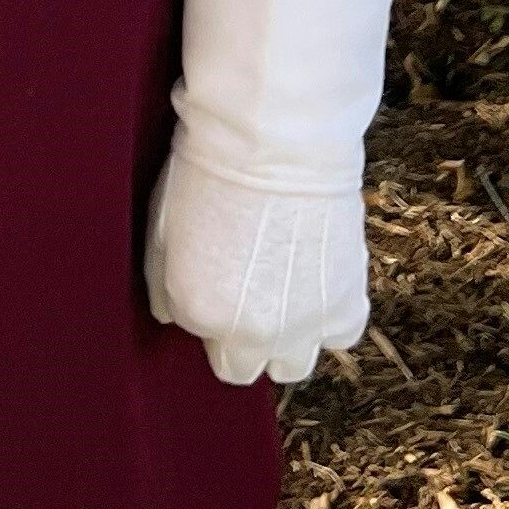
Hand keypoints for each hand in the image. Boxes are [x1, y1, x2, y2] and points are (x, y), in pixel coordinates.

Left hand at [145, 143, 369, 385]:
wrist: (276, 140)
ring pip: (294, 364)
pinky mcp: (347, 303)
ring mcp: (303, 324)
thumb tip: (172, 316)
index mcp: (202, 313)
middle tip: (249, 291)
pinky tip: (317, 284)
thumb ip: (164, 287)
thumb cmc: (210, 172)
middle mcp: (252, 332)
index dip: (213, 318)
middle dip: (244, 339)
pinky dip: (331, 317)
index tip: (219, 284)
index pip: (208, 349)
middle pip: (246, 367)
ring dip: (288, 337)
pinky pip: (340, 335)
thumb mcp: (161, 229)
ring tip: (285, 290)